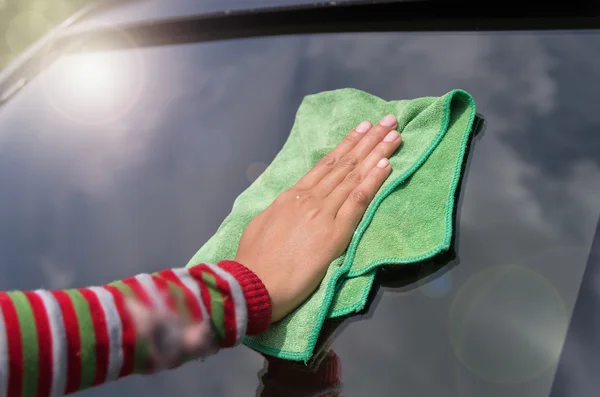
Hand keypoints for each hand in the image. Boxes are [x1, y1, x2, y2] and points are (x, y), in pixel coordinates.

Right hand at [235, 115, 401, 321]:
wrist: (254, 284)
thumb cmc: (253, 261)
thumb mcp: (262, 225)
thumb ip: (280, 210)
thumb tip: (288, 203)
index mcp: (291, 196)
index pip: (325, 165)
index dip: (346, 145)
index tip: (361, 128)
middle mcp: (309, 198)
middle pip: (344, 164)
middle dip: (368, 140)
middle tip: (388, 120)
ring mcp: (323, 212)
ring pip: (355, 176)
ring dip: (377, 153)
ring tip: (394, 134)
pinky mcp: (336, 232)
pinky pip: (359, 200)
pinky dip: (373, 180)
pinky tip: (387, 165)